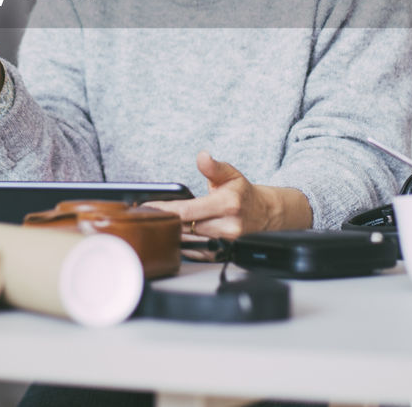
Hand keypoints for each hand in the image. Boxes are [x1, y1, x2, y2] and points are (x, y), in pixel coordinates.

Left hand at [145, 151, 312, 251]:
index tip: (146, 208)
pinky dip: (183, 246)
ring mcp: (226, 243)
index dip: (164, 210)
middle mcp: (228, 226)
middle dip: (165, 222)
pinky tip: (175, 237)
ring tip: (159, 225)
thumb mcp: (230, 174)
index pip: (187, 211)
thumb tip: (202, 156)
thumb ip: (213, 167)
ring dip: (172, 234)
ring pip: (188, 241)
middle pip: (185, 228)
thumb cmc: (242, 194)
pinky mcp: (224, 254)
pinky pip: (196, 254)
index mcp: (227, 204)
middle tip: (147, 216)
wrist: (265, 215)